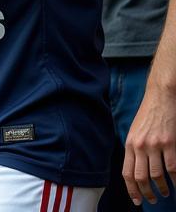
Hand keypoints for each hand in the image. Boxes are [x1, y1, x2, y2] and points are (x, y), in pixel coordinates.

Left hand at [123, 81, 175, 205]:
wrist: (160, 97)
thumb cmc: (148, 115)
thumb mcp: (134, 131)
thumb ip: (134, 149)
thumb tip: (134, 169)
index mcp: (129, 143)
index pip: (127, 172)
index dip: (132, 189)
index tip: (137, 201)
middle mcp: (140, 145)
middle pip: (141, 177)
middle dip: (147, 193)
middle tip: (153, 200)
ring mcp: (155, 145)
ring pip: (158, 176)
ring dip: (163, 189)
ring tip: (166, 193)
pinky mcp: (170, 143)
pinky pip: (173, 169)